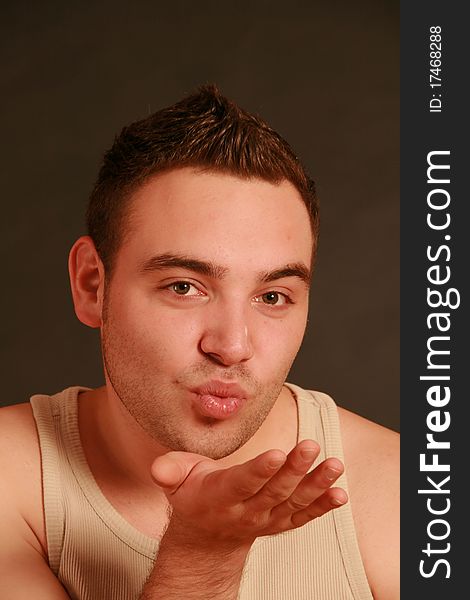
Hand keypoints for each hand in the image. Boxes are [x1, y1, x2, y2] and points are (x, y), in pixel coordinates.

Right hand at [150, 440, 346, 547]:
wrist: (208, 536)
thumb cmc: (195, 496)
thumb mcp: (176, 481)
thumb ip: (170, 471)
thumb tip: (159, 467)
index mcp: (220, 496)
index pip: (241, 483)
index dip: (259, 470)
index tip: (277, 453)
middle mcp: (246, 511)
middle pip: (273, 490)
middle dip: (294, 468)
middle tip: (311, 445)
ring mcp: (267, 519)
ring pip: (294, 502)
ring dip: (316, 485)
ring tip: (335, 465)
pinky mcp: (281, 522)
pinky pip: (304, 516)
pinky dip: (323, 506)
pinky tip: (340, 493)